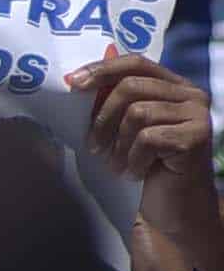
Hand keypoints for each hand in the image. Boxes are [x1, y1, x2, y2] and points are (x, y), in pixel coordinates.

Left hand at [79, 51, 223, 270]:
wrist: (176, 208)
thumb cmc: (146, 166)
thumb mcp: (126, 128)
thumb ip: (115, 99)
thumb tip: (86, 69)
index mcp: (175, 86)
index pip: (136, 63)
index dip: (102, 69)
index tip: (72, 84)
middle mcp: (192, 94)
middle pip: (131, 87)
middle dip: (102, 118)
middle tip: (94, 146)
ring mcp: (198, 115)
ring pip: (137, 113)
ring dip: (118, 144)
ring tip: (118, 163)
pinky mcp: (197, 137)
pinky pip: (148, 138)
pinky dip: (134, 159)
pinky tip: (137, 172)